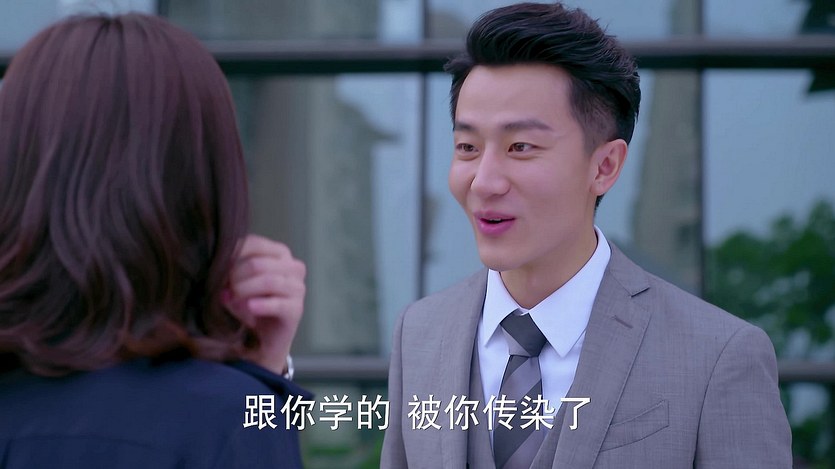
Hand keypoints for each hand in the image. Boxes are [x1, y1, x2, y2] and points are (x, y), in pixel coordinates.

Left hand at [222, 234, 305, 374]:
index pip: (255, 243)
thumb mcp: (239, 282)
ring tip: (231, 298)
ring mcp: (298, 288)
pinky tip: (249, 308)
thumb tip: (217, 268)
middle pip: (258, 264)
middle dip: (235, 277)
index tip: (217, 268)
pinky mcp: (296, 309)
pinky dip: (260, 305)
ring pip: (268, 281)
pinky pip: (277, 304)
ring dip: (244, 290)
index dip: (233, 255)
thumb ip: (231, 270)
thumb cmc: (251, 302)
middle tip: (223, 288)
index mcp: (280, 253)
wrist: (264, 336)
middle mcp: (293, 267)